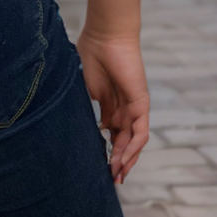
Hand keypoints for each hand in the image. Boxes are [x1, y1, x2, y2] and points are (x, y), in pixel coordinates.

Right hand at [77, 30, 150, 182]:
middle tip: (110, 180)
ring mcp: (133, 107)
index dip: (106, 152)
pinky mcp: (141, 104)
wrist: (105, 36)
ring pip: (133, 141)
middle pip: (123, 141)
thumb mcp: (82, 87)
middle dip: (117, 161)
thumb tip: (76, 129)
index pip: (111, 134)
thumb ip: (83, 107)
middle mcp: (122, 109)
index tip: (97, 167)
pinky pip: (140, 132)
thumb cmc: (90, 54)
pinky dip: (133, 148)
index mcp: (108, 104)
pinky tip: (123, 160)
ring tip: (116, 175)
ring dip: (125, 159)